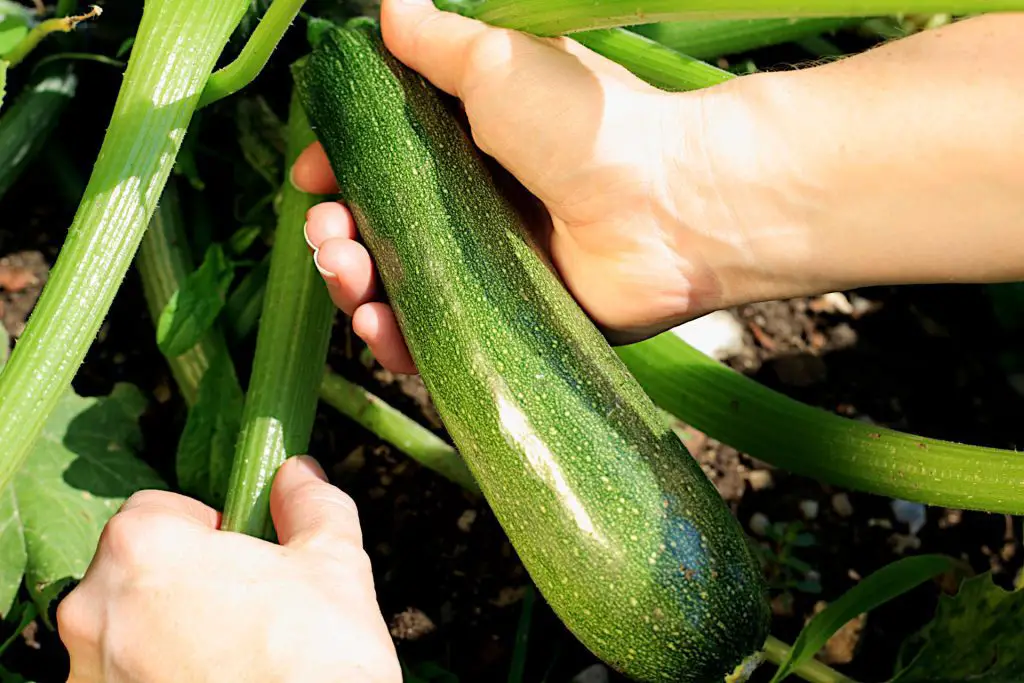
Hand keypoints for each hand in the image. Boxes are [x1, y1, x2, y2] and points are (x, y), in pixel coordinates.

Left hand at [58, 457, 400, 682]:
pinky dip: (156, 677)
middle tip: (241, 608)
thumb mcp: (333, 561)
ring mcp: (90, 675)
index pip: (153, 510)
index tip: (238, 558)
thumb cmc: (317, 655)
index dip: (203, 529)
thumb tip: (298, 473)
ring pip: (123, 630)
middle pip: (130, 570)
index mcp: (142, 547)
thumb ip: (308, 503)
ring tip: (229, 656)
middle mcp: (93, 610)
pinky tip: (211, 682)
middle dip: (178, 582)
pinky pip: (122, 678)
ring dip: (162, 633)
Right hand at [294, 6, 1023, 375]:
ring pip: (398, 289)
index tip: (310, 176)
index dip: (336, 171)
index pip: (379, 162)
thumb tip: (386, 3)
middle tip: (329, 236)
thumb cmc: (587, 125)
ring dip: (355, 287)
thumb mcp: (498, 61)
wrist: (671, 205)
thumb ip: (433, 42)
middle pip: (378, 232)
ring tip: (347, 279)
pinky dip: (397, 342)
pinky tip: (376, 328)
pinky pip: (437, 342)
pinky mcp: (507, 323)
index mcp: (468, 142)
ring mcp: (489, 269)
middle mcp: (474, 206)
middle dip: (336, 236)